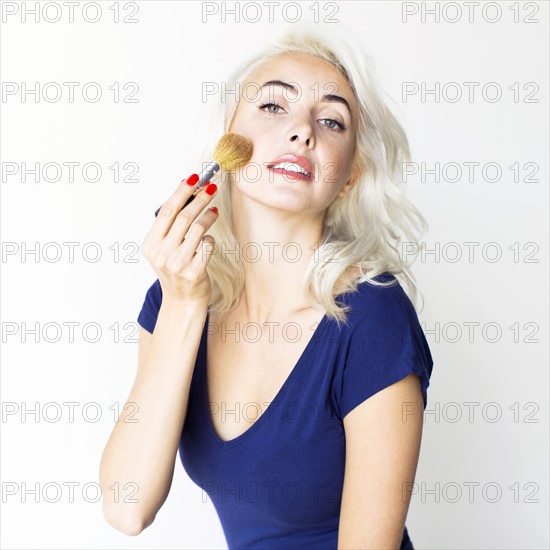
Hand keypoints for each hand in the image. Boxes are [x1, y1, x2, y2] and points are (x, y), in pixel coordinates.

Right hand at [141, 175, 218, 305]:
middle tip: (212, 187)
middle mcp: (162, 253)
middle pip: (184, 216)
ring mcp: (178, 264)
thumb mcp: (164, 248)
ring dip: (209, 216)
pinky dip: (211, 239)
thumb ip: (171, 225)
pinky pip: (208, 245)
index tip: (194, 177)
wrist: (181, 301)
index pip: (167, 211)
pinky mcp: (195, 272)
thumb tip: (189, 192)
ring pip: (199, 229)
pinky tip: (209, 240)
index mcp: (150, 244)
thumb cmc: (175, 269)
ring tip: (214, 210)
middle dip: (200, 198)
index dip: (182, 191)